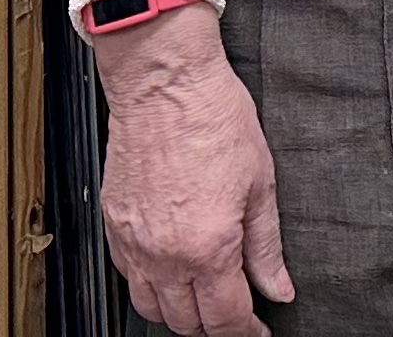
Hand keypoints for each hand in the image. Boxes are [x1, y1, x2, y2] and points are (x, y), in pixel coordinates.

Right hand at [91, 5, 291, 335]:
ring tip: (203, 295)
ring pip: (152, 309)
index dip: (248, 332)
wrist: (165, 80)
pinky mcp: (114, 225)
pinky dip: (150, 286)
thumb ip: (267, 247)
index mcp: (207, 247)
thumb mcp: (260, 182)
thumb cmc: (212, 116)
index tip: (259, 328)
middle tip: (236, 310)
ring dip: (180, 313)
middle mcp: (164, 254)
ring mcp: (134, 242)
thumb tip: (278, 286)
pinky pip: (128, 277)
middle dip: (216, 325)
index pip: (227, 318)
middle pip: (187, 323)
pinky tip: (170, 269)